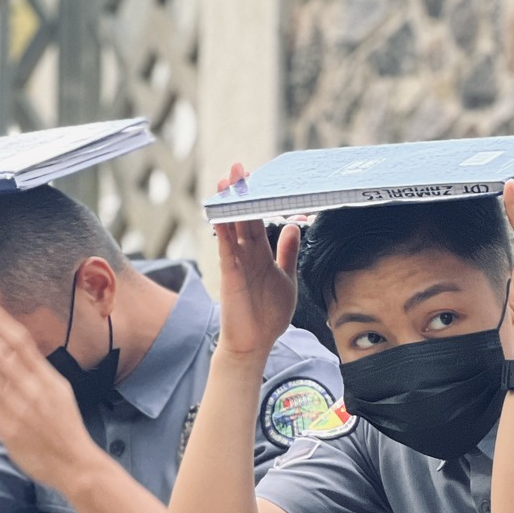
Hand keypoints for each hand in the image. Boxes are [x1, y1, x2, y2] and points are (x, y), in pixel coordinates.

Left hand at [0, 299, 103, 490]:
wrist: (76, 465)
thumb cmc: (66, 429)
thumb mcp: (59, 394)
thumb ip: (36, 374)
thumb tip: (16, 354)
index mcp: (49, 378)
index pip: (22, 342)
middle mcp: (34, 390)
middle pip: (1, 354)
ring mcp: (20, 409)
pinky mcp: (8, 430)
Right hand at [212, 163, 299, 365]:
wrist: (256, 343)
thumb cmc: (269, 315)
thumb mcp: (286, 279)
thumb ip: (287, 253)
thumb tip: (291, 226)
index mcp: (261, 255)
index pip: (257, 221)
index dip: (258, 201)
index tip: (258, 179)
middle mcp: (247, 256)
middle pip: (243, 218)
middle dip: (242, 194)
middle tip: (240, 168)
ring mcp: (237, 264)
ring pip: (232, 228)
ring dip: (229, 205)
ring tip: (226, 180)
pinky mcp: (230, 275)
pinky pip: (225, 248)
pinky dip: (223, 230)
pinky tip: (221, 213)